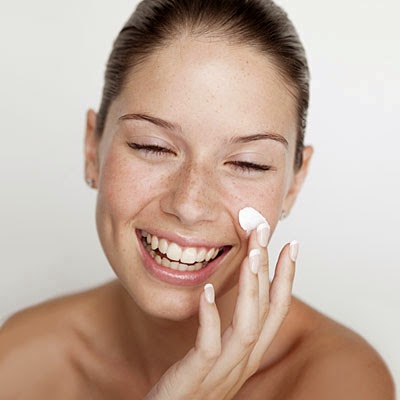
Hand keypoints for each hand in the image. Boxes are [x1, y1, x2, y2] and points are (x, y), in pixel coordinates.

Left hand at [144, 224, 297, 399]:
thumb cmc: (188, 388)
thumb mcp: (214, 357)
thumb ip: (225, 332)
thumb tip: (231, 298)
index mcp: (246, 355)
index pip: (275, 312)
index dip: (286, 279)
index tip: (291, 246)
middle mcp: (241, 364)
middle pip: (265, 312)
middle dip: (269, 270)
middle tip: (265, 233)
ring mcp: (221, 374)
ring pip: (247, 328)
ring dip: (252, 289)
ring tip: (251, 255)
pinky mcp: (196, 380)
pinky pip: (208, 347)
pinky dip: (210, 317)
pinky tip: (206, 291)